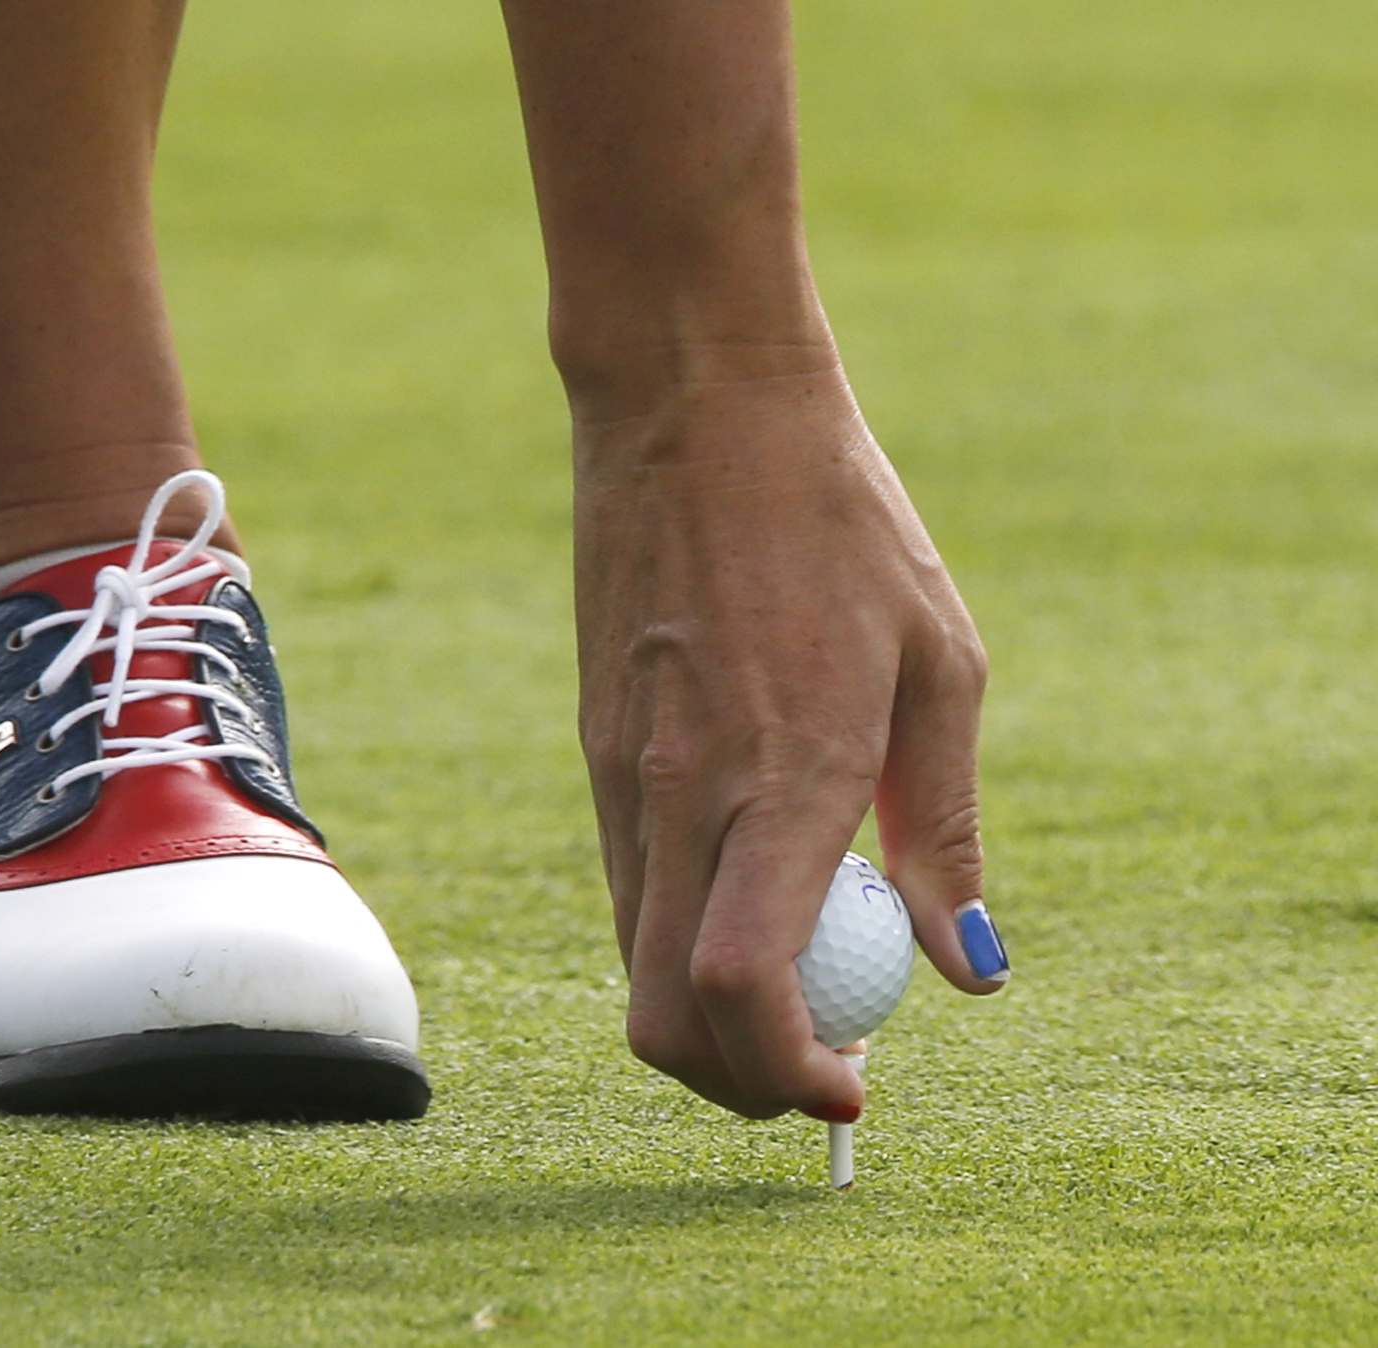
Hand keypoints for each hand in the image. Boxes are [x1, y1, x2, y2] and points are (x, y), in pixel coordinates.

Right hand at [573, 363, 1005, 1121]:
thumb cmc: (838, 520)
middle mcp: (684, 792)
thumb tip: (967, 967)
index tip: (849, 1089)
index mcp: (785, 771)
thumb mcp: (939, 661)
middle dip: (737, 1082)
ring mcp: (621, 774)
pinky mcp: (594, 750)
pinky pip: (628, 888)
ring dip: (706, 1015)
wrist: (689, 408)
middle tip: (814, 1065)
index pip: (744, 988)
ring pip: (633, 962)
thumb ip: (944, 826)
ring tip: (796, 981)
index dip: (788, 1076)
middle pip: (663, 1014)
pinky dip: (678, 939)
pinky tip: (748, 888)